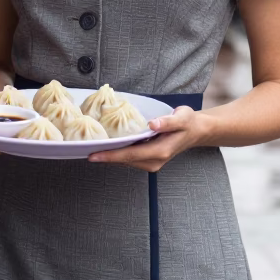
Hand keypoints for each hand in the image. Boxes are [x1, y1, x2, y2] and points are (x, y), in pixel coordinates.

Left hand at [88, 107, 206, 171]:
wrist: (196, 131)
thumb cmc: (188, 122)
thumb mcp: (181, 117)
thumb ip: (167, 122)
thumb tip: (152, 124)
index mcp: (160, 151)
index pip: (130, 155)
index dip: (110, 156)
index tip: (92, 155)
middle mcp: (154, 161)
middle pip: (124, 160)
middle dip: (105, 157)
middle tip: (83, 150)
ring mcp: (152, 162)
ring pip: (126, 161)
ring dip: (110, 156)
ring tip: (91, 149)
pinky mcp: (149, 159)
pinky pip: (130, 158)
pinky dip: (118, 154)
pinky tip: (107, 147)